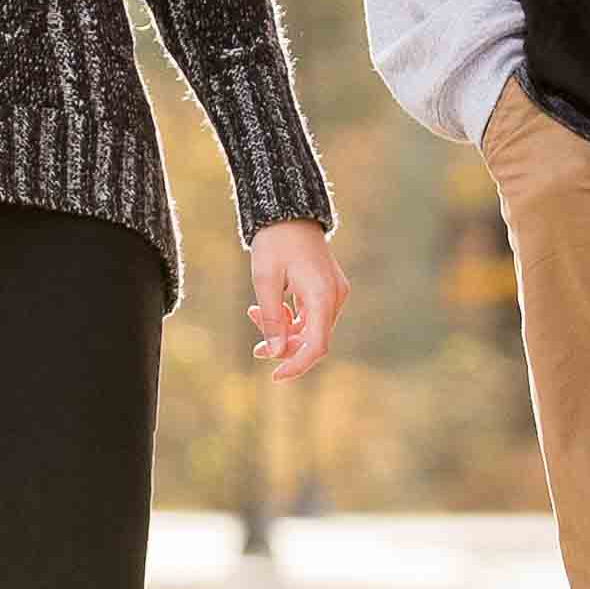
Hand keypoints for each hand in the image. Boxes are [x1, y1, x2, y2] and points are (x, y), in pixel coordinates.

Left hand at [243, 219, 347, 378]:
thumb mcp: (264, 280)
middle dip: (284, 346)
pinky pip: (311, 314)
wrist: (287, 212)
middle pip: (314, 339)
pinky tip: (267, 309)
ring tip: (255, 314)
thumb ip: (271, 318)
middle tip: (256, 348)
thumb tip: (274, 352)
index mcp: (322, 295)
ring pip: (311, 328)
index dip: (297, 365)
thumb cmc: (274, 242)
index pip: (316, 345)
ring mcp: (334, 292)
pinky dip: (291, 318)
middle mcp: (335, 296)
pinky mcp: (327, 288)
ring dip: (285, 330)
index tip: (275, 376)